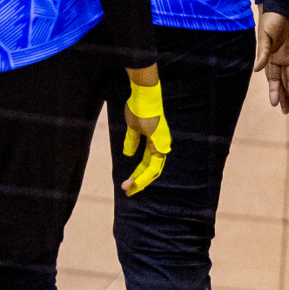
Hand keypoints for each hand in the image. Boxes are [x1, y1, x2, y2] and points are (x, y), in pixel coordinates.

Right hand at [121, 72, 169, 195]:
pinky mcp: (159, 145)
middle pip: (151, 169)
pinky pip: (153, 165)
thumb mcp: (132, 127)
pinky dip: (144, 175)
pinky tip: (136, 181)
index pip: (147, 163)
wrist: (143, 98)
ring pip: (153, 170)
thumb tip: (128, 154)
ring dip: (140, 181)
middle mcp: (161, 146)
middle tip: (128, 191)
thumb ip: (132, 141)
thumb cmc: (138, 108)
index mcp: (155, 142)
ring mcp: (161, 146)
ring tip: (129, 189)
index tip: (127, 183)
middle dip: (139, 182)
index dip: (137, 174)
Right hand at [255, 11, 288, 114]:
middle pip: (282, 81)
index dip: (273, 90)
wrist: (285, 6)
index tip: (274, 104)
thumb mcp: (264, 35)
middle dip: (283, 96)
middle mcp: (280, 59)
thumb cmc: (270, 19)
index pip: (272, 77)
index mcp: (269, 56)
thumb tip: (255, 69)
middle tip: (285, 111)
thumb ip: (262, 53)